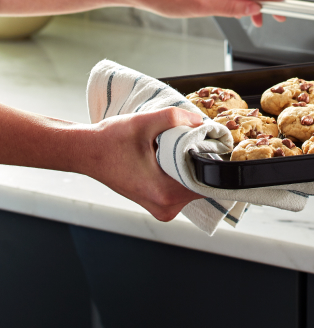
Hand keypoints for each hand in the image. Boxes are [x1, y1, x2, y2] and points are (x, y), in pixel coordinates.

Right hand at [85, 107, 205, 221]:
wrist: (86, 152)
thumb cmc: (110, 140)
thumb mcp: (144, 122)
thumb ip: (175, 118)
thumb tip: (201, 122)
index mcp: (164, 193)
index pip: (208, 181)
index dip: (212, 160)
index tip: (209, 143)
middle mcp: (165, 207)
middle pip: (203, 185)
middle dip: (202, 163)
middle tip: (192, 142)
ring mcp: (161, 209)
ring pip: (193, 188)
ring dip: (192, 168)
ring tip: (177, 150)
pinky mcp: (158, 204)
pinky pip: (182, 190)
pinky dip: (182, 174)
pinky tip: (171, 159)